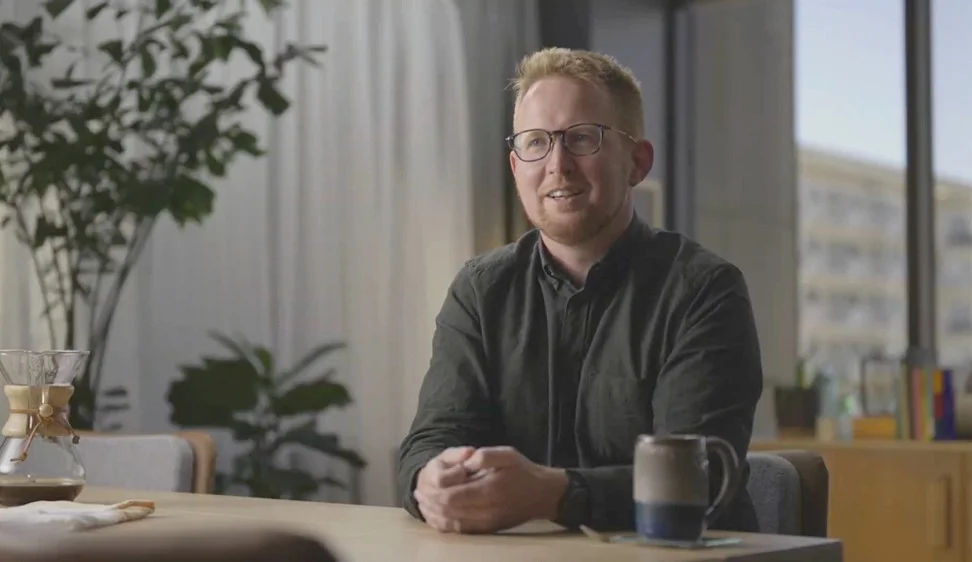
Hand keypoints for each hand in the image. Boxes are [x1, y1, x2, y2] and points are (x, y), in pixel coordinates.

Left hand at [413, 446, 567, 533]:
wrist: (543, 494)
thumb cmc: (524, 471)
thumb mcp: (507, 454)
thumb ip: (484, 456)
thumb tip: (465, 463)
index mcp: (489, 490)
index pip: (452, 497)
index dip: (434, 493)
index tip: (422, 485)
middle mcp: (487, 510)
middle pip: (449, 511)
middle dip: (430, 504)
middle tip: (417, 495)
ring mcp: (488, 523)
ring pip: (453, 524)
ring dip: (434, 515)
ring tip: (422, 505)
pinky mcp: (489, 529)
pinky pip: (463, 531)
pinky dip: (446, 525)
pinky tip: (437, 518)